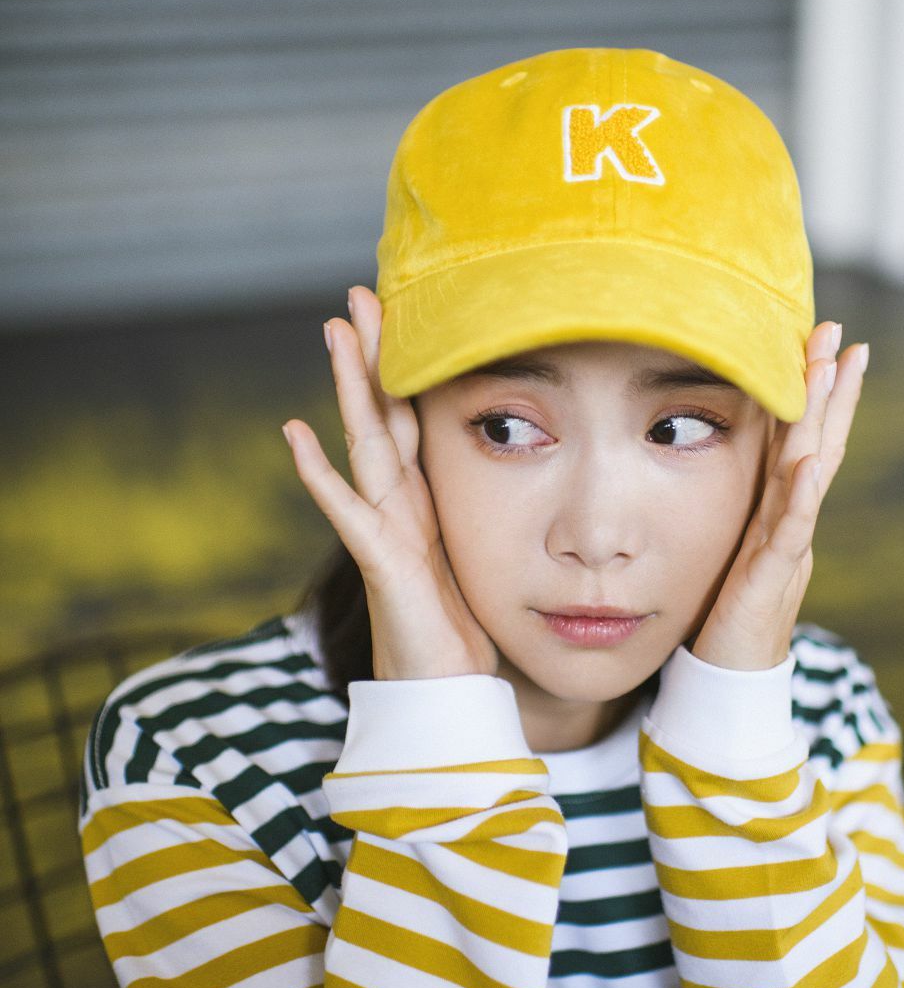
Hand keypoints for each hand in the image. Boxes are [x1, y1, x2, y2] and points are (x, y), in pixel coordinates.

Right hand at [282, 286, 499, 680]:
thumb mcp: (483, 557)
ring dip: (350, 386)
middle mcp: (401, 506)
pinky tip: (294, 434)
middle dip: (375, 353)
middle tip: (361, 291)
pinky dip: (319, 473)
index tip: (409, 310)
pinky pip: (347, 512)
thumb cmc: (464, 632)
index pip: (416, 418)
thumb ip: (485, 517)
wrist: (448, 696)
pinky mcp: (380, 564)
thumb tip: (524, 477)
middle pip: (385, 414)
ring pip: (364, 443)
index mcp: (429, 500)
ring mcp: (385, 530)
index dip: (411, 367)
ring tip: (335, 330)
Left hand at [689, 321, 866, 670]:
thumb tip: (741, 467)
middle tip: (840, 334)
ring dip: (822, 420)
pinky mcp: (770, 580)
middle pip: (816, 444)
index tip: (826, 342)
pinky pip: (789, 533)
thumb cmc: (725, 617)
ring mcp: (787, 549)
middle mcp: (790, 523)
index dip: (816, 394)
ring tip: (832, 369)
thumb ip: (741, 510)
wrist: (731, 685)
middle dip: (830, 388)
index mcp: (779, 512)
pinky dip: (801, 497)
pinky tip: (808, 462)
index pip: (801, 441)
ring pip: (809, 474)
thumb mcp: (731, 548)